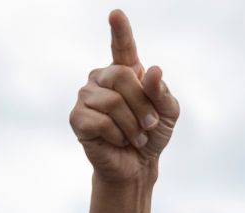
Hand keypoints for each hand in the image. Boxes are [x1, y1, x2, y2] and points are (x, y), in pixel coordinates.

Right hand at [69, 9, 179, 183]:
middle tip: (150, 125)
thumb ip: (162, 92)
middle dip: (143, 106)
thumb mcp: (168, 113)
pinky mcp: (77, 117)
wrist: (138, 165)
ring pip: (113, 102)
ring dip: (133, 125)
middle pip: (122, 76)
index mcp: (126, 72)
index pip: (123, 47)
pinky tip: (118, 140)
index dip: (120, 30)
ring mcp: (86, 96)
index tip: (116, 14)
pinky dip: (117, 135)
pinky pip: (100, 121)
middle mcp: (102, 78)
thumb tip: (153, 71)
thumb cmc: (152, 134)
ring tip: (136, 137)